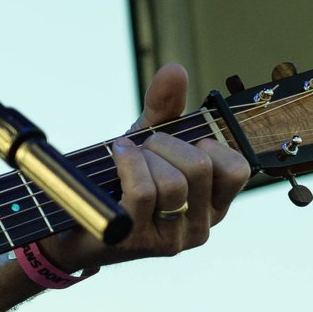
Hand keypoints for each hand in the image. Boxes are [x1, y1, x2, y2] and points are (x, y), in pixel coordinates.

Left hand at [41, 64, 249, 271]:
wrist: (75, 221)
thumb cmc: (120, 182)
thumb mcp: (148, 143)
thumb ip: (165, 107)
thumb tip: (175, 69)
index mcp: (214, 204)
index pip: (237, 169)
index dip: (209, 144)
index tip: (182, 142)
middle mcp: (200, 227)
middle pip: (199, 168)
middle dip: (165, 143)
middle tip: (145, 146)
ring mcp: (171, 239)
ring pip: (172, 182)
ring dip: (142, 156)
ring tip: (126, 154)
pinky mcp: (138, 242)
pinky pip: (143, 192)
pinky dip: (127, 163)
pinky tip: (116, 155)